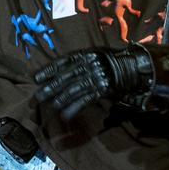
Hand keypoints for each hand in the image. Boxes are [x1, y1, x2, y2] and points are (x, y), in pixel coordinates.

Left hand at [34, 47, 153, 121]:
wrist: (133, 68)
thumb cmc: (111, 62)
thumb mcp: (95, 55)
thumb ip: (79, 62)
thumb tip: (59, 74)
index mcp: (85, 54)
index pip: (62, 62)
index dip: (48, 70)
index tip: (35, 78)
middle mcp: (89, 64)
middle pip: (64, 77)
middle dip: (49, 87)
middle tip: (37, 97)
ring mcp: (96, 76)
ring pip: (73, 89)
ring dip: (59, 99)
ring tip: (49, 106)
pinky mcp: (103, 89)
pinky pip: (85, 100)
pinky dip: (74, 108)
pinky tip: (65, 115)